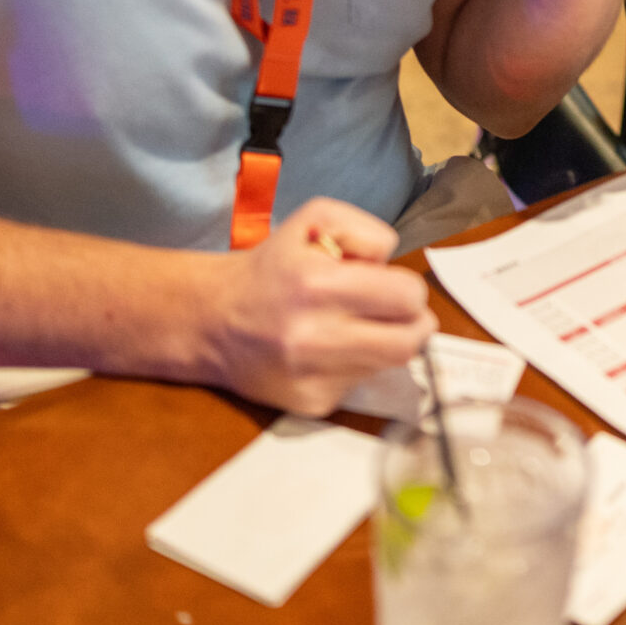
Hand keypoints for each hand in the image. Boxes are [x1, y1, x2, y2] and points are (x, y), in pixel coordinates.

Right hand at [206, 198, 435, 414]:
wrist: (212, 321)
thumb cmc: (271, 267)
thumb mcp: (315, 220)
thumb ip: (366, 231)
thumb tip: (393, 266)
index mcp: (317, 285)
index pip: (406, 298)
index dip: (408, 290)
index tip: (393, 287)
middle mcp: (314, 337)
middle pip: (408, 343)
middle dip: (413, 324)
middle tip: (397, 313)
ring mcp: (312, 377)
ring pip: (388, 366)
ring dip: (383, 344)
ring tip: (353, 326)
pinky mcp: (311, 405)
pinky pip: (360, 385)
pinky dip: (356, 366)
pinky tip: (329, 351)